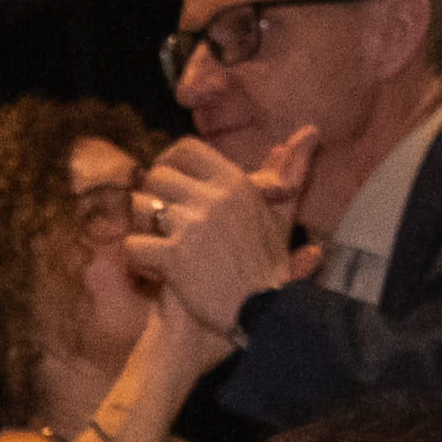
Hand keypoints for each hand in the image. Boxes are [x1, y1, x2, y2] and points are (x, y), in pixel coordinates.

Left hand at [127, 129, 312, 333]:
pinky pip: (132, 244)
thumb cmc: (268, 265)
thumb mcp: (278, 213)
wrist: (263, 310)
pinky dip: (137, 260)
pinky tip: (154, 270)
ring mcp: (192, 224)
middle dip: (151, 200)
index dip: (168, 165)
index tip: (168, 188)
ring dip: (142, 228)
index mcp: (235, 181)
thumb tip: (309, 131)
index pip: (184, 149)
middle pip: (155, 176)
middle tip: (160, 226)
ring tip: (157, 246)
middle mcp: (214, 195)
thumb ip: (288, 171)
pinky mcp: (174, 255)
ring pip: (139, 207)